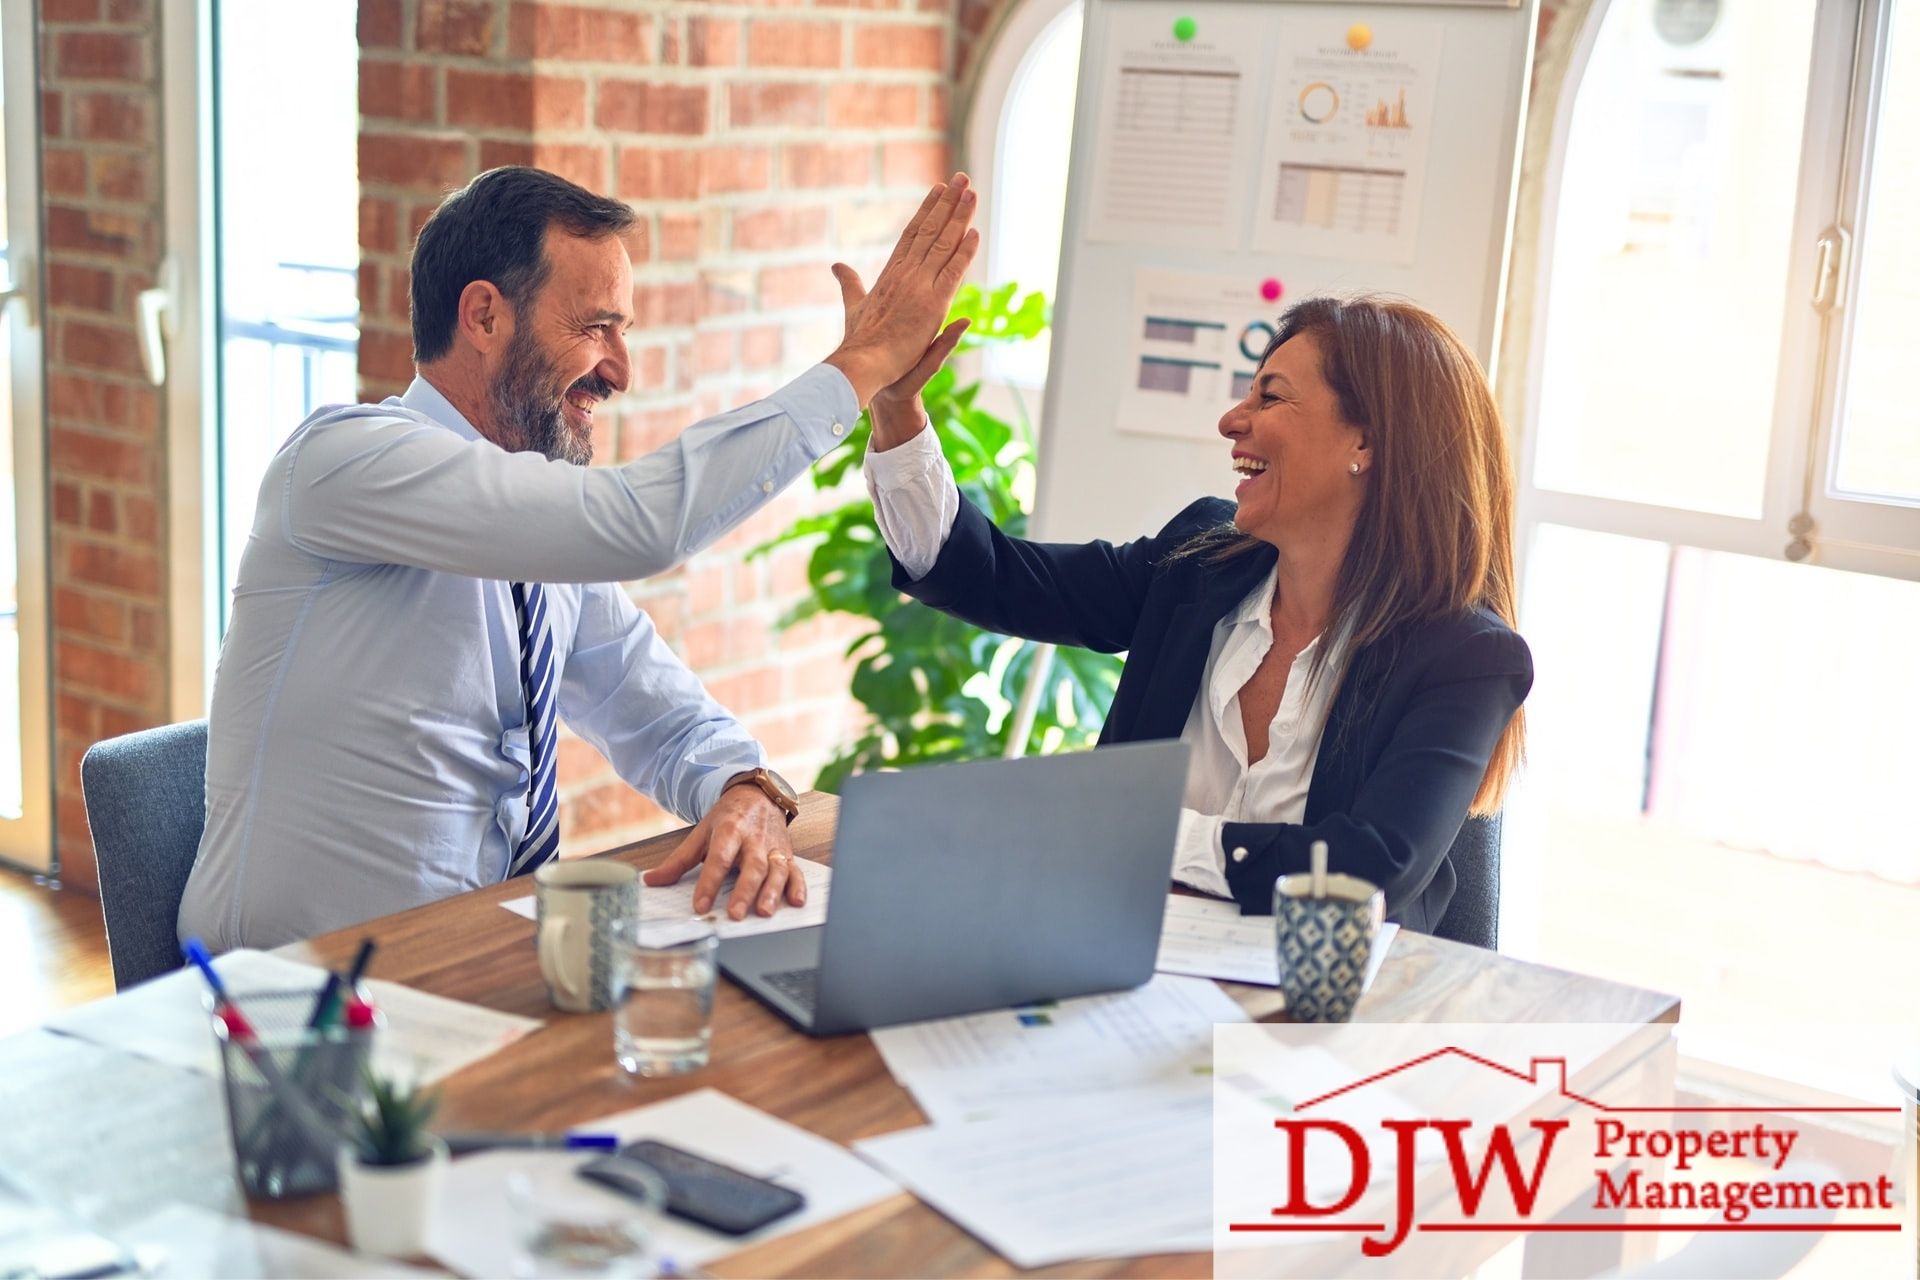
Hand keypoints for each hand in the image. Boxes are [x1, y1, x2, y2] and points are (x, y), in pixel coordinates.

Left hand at [642, 784, 804, 919]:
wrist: (758, 795)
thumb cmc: (728, 818)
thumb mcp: (701, 833)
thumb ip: (678, 861)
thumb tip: (651, 880)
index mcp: (730, 831)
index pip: (718, 859)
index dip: (709, 883)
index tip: (700, 905)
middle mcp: (754, 839)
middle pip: (751, 866)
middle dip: (744, 891)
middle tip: (735, 913)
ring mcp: (773, 847)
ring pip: (776, 870)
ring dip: (772, 891)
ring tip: (764, 911)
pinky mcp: (787, 854)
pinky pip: (796, 871)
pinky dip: (798, 886)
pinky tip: (796, 902)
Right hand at [825, 173, 979, 406]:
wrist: (862, 366)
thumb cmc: (858, 343)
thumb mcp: (853, 307)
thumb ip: (850, 285)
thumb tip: (837, 265)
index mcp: (889, 274)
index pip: (911, 235)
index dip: (926, 211)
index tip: (937, 190)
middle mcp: (905, 274)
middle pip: (930, 231)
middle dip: (947, 202)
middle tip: (960, 178)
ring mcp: (919, 286)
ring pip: (943, 243)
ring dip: (959, 215)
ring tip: (970, 190)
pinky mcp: (933, 304)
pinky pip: (953, 271)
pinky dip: (965, 250)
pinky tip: (975, 231)